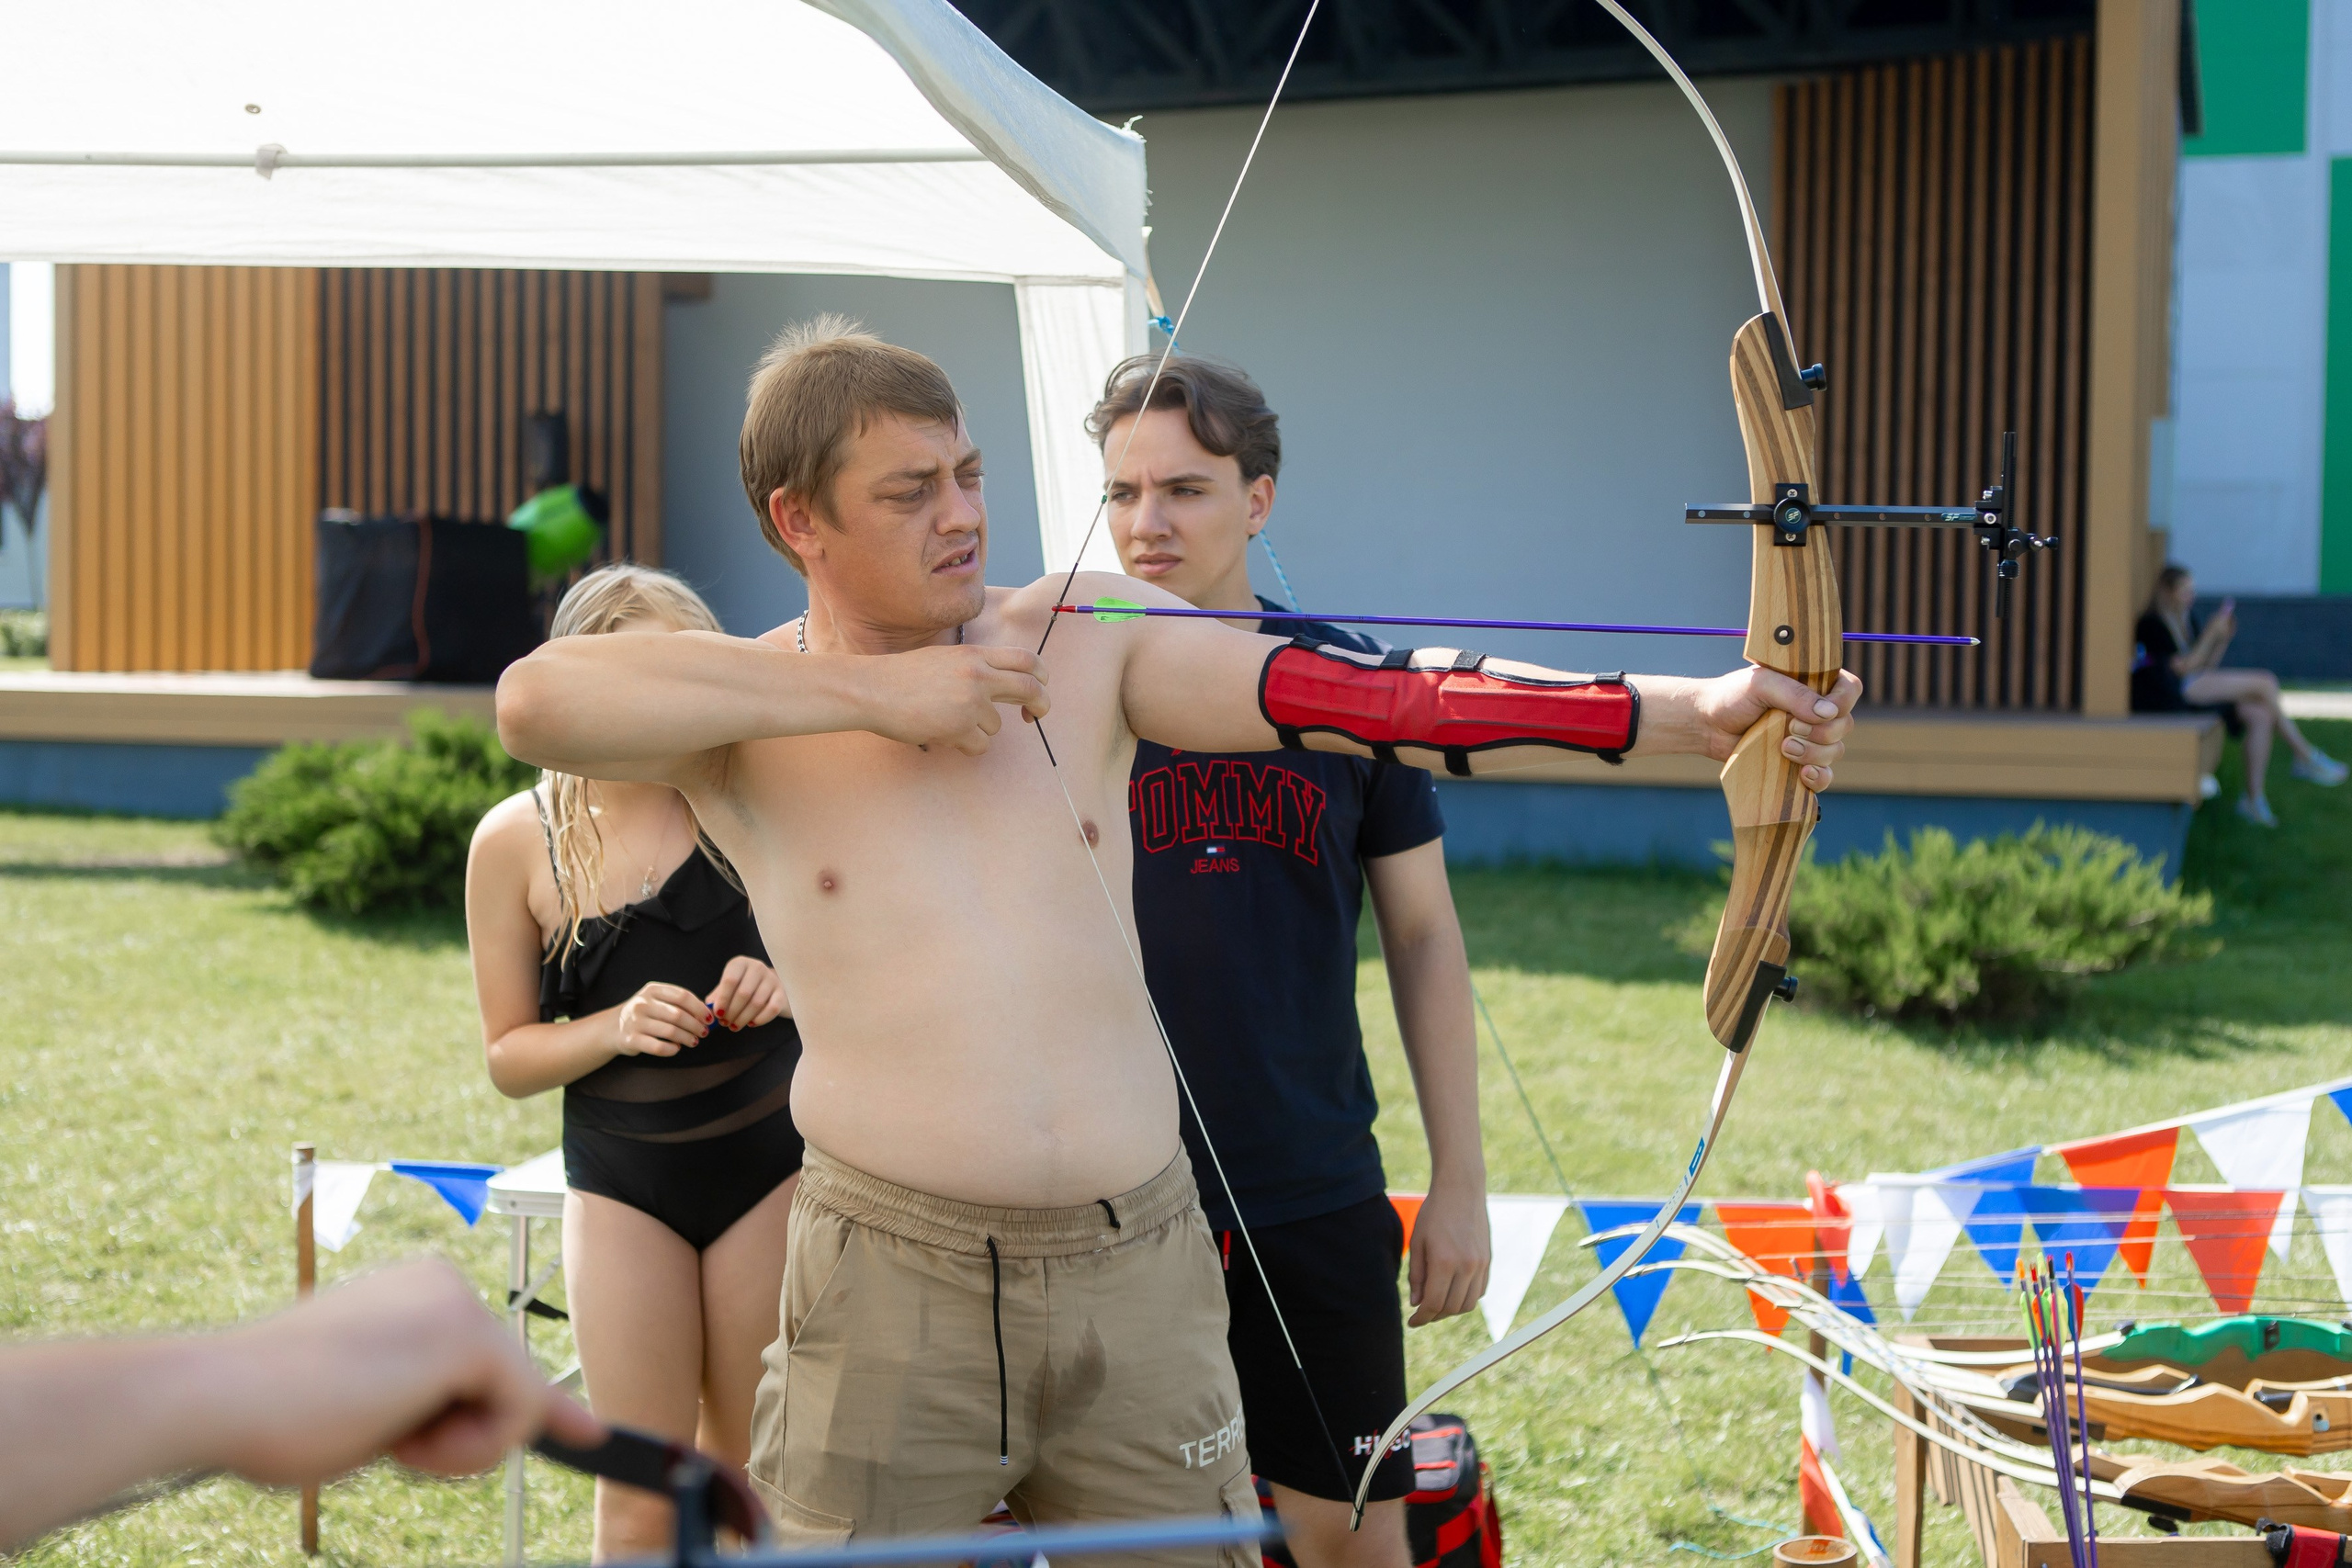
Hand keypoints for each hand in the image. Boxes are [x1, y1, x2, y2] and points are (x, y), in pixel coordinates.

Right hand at [209, 1259, 601, 1484]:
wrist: (215, 1394)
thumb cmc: (271, 1411)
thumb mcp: (372, 1408)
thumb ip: (435, 1409)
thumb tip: (536, 1431)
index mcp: (414, 1292)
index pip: (486, 1363)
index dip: (524, 1408)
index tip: (592, 1434)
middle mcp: (445, 1284)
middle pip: (504, 1388)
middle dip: (458, 1440)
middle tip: (377, 1436)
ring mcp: (458, 1304)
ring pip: (514, 1407)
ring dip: (454, 1450)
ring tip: (372, 1428)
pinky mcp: (468, 1338)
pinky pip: (516, 1418)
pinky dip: (466, 1451)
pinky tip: (401, 1436)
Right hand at [613, 981, 708, 1055]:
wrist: (613, 1027)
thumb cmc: (644, 1013)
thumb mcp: (657, 1000)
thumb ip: (678, 1003)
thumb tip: (707, 1012)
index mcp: (652, 990)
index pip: (682, 996)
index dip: (699, 1008)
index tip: (709, 1018)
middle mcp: (642, 1004)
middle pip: (678, 1015)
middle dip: (695, 1025)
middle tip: (704, 1032)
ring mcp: (635, 1022)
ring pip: (670, 1032)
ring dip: (687, 1038)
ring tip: (694, 1041)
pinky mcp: (631, 1040)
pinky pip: (658, 1047)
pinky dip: (672, 1049)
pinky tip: (677, 1048)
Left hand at [705, 956, 787, 1029]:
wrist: (767, 985)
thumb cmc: (741, 987)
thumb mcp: (727, 988)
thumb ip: (716, 998)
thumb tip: (708, 1012)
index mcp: (740, 963)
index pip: (730, 980)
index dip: (723, 999)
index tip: (717, 1014)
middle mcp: (757, 967)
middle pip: (743, 993)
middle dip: (732, 1012)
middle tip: (725, 1023)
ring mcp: (772, 979)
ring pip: (757, 1003)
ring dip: (743, 1018)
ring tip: (734, 1026)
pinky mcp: (782, 993)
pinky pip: (772, 1009)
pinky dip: (760, 1019)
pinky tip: (751, 1024)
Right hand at [857, 643, 1048, 756]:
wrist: (872, 690)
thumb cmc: (902, 677)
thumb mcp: (944, 659)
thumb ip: (973, 667)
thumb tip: (1001, 684)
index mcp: (974, 654)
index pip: (1026, 659)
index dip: (1040, 675)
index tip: (1040, 687)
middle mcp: (977, 674)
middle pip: (1029, 688)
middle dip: (1041, 705)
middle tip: (1036, 716)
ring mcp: (970, 701)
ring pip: (997, 725)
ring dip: (979, 729)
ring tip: (947, 721)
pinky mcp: (959, 727)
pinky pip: (980, 745)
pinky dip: (966, 745)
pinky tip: (942, 734)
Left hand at [1406, 1180, 1491, 1328]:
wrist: (1461, 1190)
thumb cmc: (1434, 1213)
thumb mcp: (1417, 1242)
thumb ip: (1417, 1275)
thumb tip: (1417, 1303)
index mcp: (1444, 1262)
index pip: (1434, 1304)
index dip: (1421, 1318)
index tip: (1412, 1322)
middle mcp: (1466, 1266)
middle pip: (1451, 1308)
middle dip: (1435, 1315)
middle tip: (1422, 1312)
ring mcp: (1480, 1265)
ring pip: (1468, 1304)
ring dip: (1452, 1310)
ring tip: (1437, 1302)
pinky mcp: (1488, 1261)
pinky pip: (1479, 1291)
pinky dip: (1466, 1298)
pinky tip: (1453, 1291)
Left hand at [1687, 665, 1861, 791]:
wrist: (1708, 724)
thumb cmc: (1733, 697)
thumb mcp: (1761, 684)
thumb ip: (1794, 695)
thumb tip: (1828, 713)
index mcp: (1815, 684)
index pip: (1850, 689)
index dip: (1842, 702)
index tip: (1819, 711)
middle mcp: (1817, 711)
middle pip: (1845, 725)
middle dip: (1820, 732)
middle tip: (1789, 729)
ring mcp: (1810, 739)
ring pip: (1835, 751)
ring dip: (1813, 753)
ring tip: (1783, 748)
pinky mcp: (1800, 763)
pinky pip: (1825, 776)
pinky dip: (1819, 778)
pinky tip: (1803, 775)